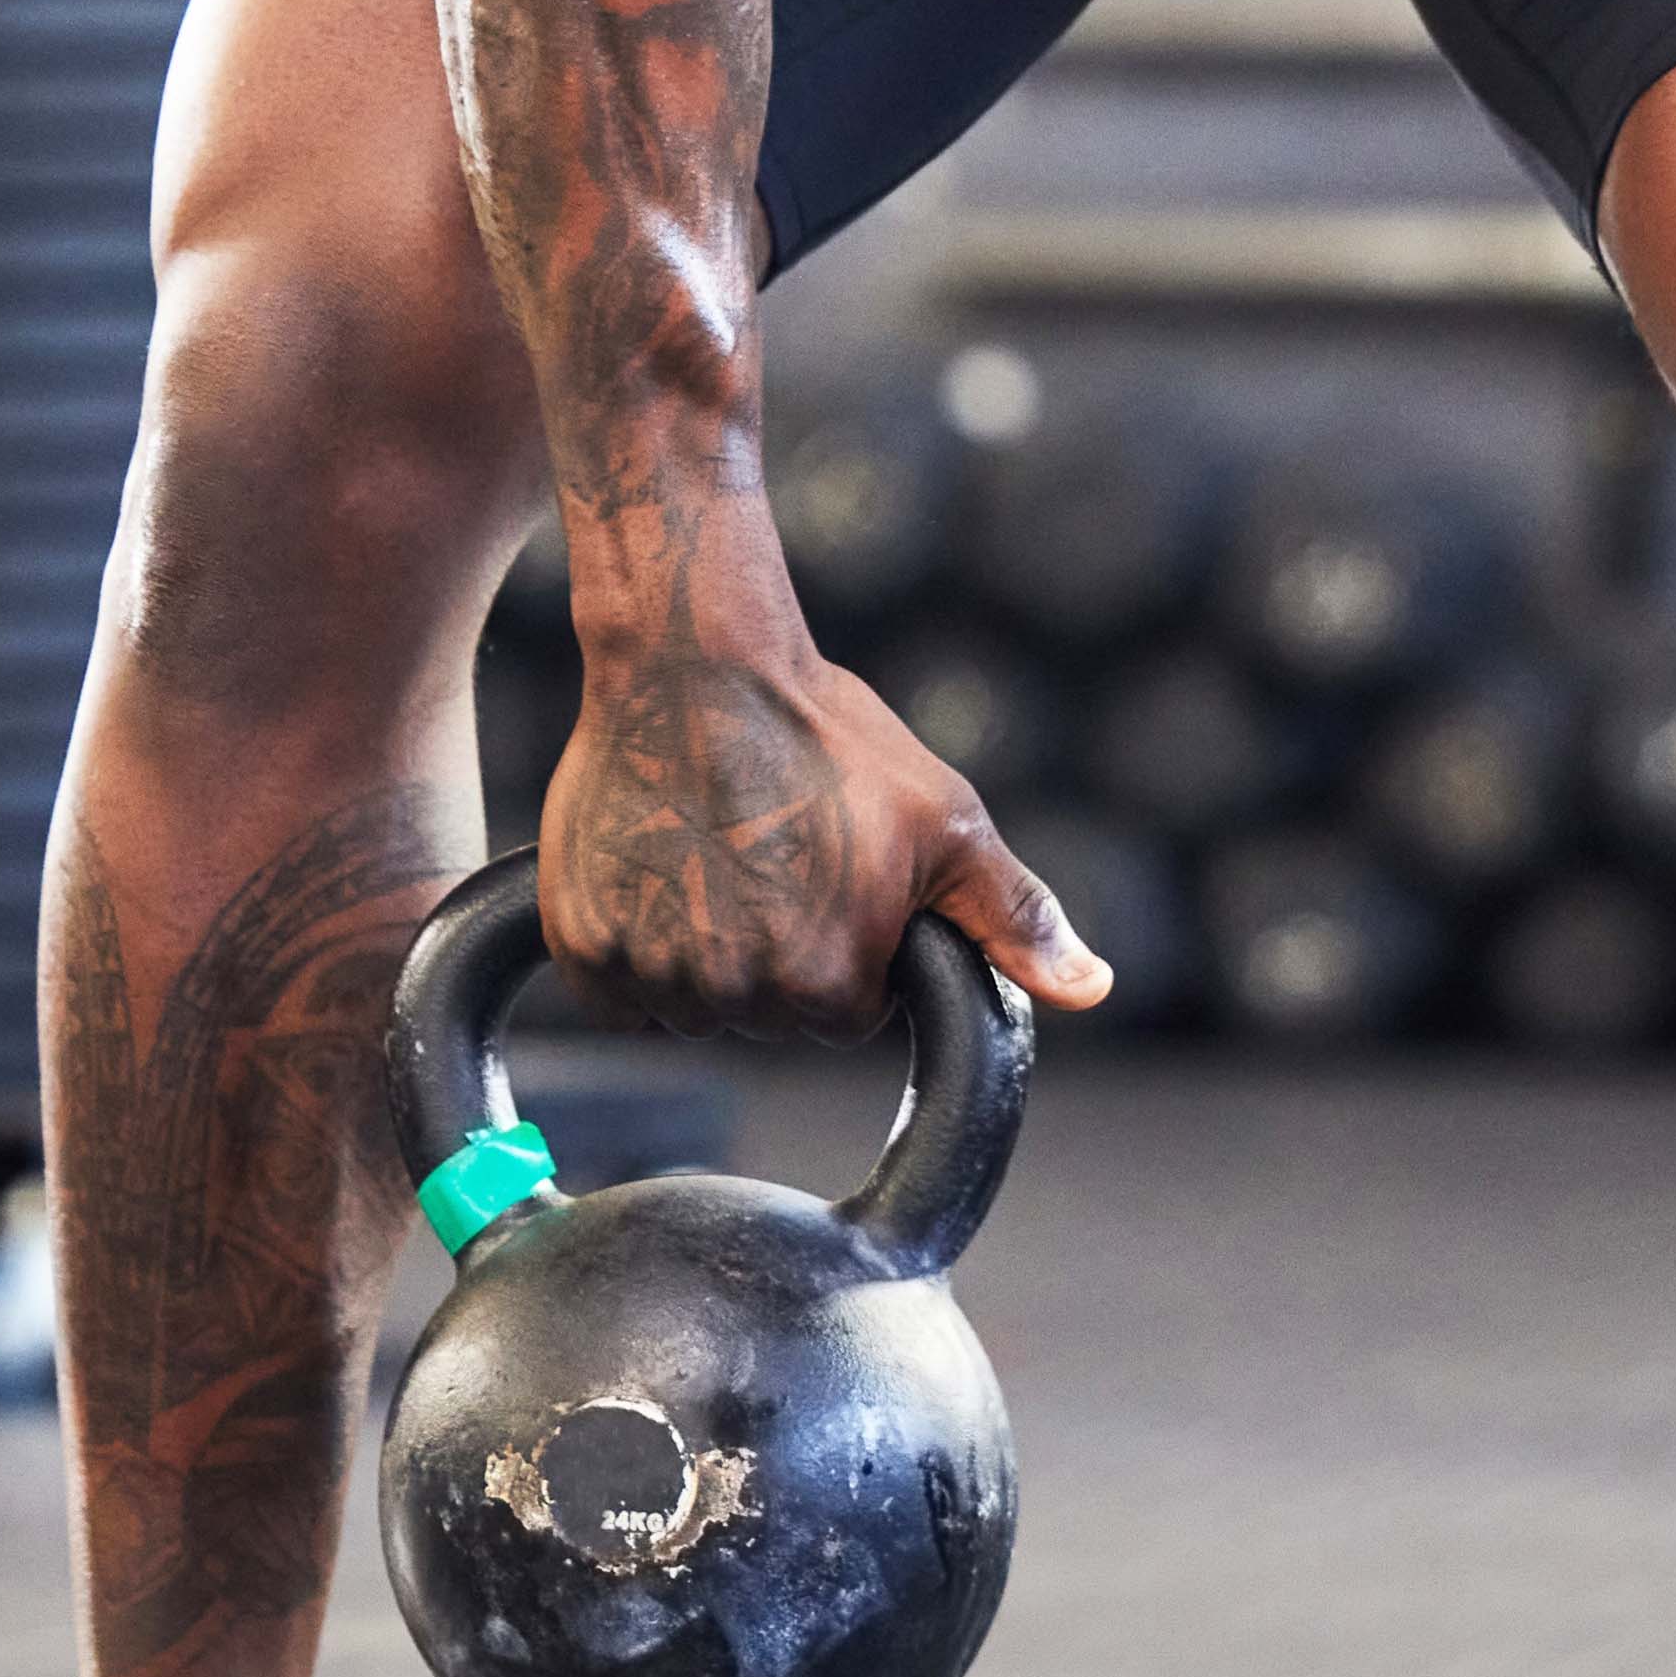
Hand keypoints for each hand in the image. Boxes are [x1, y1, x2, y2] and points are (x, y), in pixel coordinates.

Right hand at [537, 630, 1110, 1035]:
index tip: (825, 875)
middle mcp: (736, 998)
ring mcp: (653, 972)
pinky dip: (630, 948)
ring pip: (687, 1006)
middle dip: (770, 951)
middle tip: (768, 852)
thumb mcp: (943, 821)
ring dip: (698, 952)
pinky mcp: (582, 945)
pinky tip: (657, 871)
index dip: (843, 945)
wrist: (695, 660)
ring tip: (710, 852)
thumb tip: (1092, 990)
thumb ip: (1015, 918)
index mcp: (829, 986)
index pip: (841, 1014)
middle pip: (763, 1016)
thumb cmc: (827, 735)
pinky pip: (615, 993)